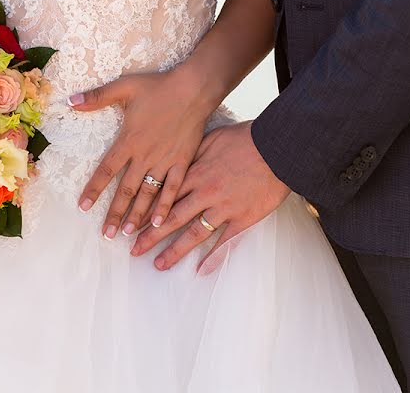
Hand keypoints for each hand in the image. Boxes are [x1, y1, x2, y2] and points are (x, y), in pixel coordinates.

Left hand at [69, 65, 217, 239]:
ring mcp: (165, 161)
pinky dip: (165, 205)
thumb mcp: (124, 87)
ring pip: (148, 194)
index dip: (94, 189)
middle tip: (106, 234)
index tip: (83, 207)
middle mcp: (145, 156)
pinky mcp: (183, 162)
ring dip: (136, 215)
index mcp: (129, 141)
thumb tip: (70, 101)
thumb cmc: (158, 87)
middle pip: (126, 190)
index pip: (106, 170)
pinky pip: (173, 188)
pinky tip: (159, 222)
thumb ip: (96, 97)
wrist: (194, 89)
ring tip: (126, 233)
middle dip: (114, 213)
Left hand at [131, 121, 290, 271]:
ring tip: (158, 265)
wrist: (279, 146)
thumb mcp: (210, 138)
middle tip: (133, 250)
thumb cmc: (245, 138)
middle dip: (150, 236)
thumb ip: (190, 154)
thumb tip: (173, 161)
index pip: (163, 197)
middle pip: (171, 218)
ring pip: (194, 234)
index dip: (145, 212)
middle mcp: (205, 193)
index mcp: (194, 173)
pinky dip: (213, 257)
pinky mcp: (244, 218)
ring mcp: (224, 208)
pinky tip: (200, 271)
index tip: (130, 225)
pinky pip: (225, 241)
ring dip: (174, 251)